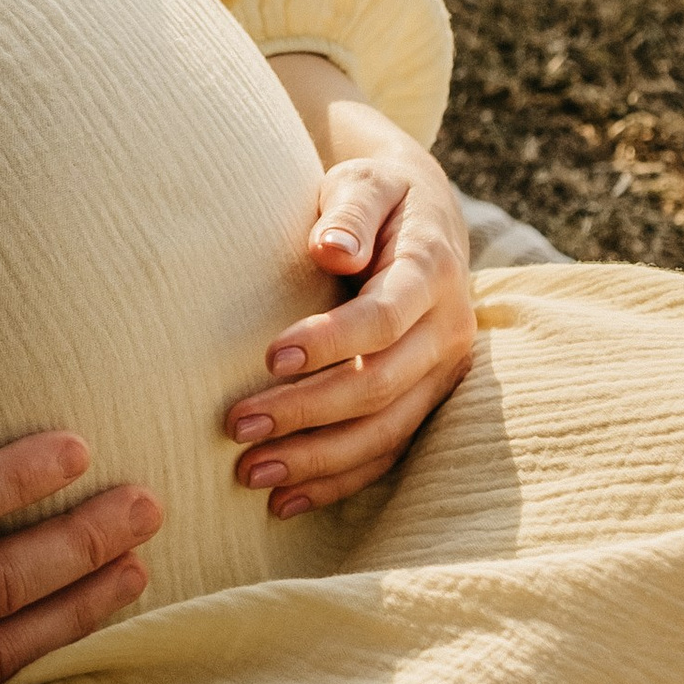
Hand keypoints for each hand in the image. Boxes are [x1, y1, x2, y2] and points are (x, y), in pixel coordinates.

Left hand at [227, 112, 477, 515]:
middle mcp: (448, 332)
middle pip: (379, 387)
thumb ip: (349, 213)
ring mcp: (441, 375)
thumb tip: (331, 249)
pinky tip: (285, 501)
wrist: (423, 212)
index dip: (330, 342)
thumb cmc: (377, 194)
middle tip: (235, 426)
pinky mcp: (425, 401)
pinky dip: (337, 481)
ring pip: (384, 433)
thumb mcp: (365, 182)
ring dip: (317, 460)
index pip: (383, 320)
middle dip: (306, 412)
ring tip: (249, 473)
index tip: (268, 357)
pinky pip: (386, 453)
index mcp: (432, 272)